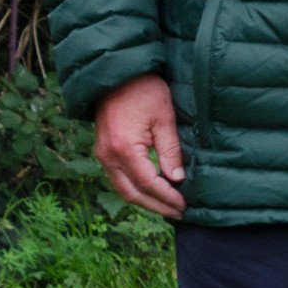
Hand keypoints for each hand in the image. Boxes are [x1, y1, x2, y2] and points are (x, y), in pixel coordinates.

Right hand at [94, 73, 186, 218]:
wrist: (117, 74)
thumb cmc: (144, 90)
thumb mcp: (164, 118)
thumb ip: (170, 150)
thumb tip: (177, 179)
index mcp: (124, 148)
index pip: (148, 184)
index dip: (167, 197)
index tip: (184, 204)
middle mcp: (108, 156)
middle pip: (132, 194)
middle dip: (157, 206)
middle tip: (178, 213)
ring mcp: (102, 155)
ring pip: (123, 190)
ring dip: (146, 201)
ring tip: (168, 207)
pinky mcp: (102, 151)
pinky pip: (118, 179)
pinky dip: (135, 189)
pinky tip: (153, 192)